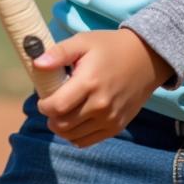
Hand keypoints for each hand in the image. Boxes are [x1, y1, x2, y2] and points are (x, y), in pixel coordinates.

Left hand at [33, 30, 173, 147]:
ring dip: (61, 127)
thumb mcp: (83, 42)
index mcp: (90, 82)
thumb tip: (37, 64)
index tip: (44, 98)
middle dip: (50, 117)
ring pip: (72, 136)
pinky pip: (87, 141)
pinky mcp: (117, 126)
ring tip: (64, 112)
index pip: (56, 107)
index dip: (43, 105)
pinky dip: (75, 135)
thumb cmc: (110, 47)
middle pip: (62, 125)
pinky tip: (76, 121)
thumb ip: (59, 53)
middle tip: (53, 105)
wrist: (146, 58)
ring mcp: (110, 119)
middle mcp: (100, 105)